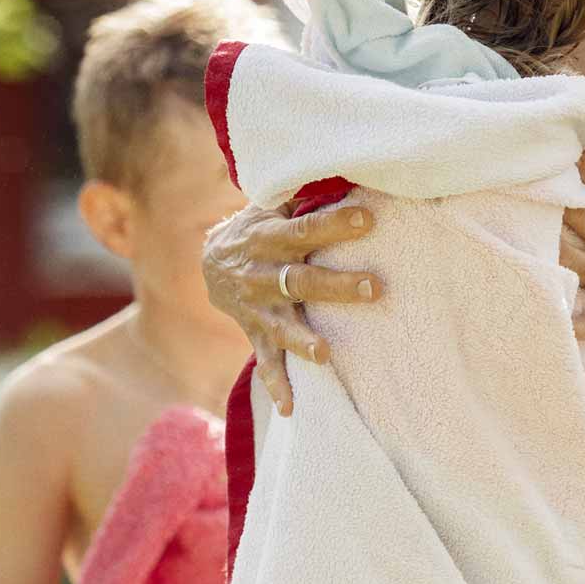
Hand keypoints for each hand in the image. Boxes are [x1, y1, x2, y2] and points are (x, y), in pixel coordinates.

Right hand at [203, 201, 381, 415]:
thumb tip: (354, 175)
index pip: (307, 230)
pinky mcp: (256, 333)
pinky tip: (290, 408)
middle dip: (337, 285)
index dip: (335, 224)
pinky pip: (265, 362)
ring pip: (283, 324)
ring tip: (326, 351)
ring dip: (304, 339)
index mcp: (270, 238)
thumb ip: (308, 197)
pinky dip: (276, 385)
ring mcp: (258, 308)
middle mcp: (262, 274)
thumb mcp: (275, 206)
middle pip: (301, 280)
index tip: (368, 220)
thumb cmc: (261, 228)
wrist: (210, 261)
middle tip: (375, 287)